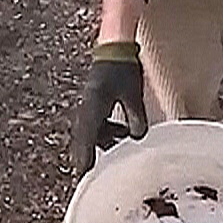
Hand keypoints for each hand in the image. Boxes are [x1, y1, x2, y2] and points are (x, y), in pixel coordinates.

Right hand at [70, 40, 148, 172]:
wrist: (114, 47)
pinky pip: (97, 124)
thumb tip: (139, 136)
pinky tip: (123, 132)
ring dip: (103, 143)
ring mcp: (88, 106)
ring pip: (91, 133)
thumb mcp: (132, 93)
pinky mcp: (94, 103)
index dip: (85, 159)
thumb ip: (135, 116)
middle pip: (84, 141)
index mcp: (93, 108)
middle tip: (92, 174)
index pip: (87, 140)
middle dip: (88, 157)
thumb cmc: (122, 67)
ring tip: (120, 150)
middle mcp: (86, 109)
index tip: (84, 175)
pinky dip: (107, 133)